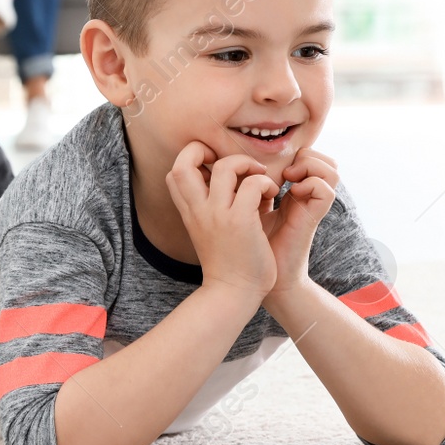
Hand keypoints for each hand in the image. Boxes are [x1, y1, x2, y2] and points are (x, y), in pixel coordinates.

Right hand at [165, 142, 280, 297]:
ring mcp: (218, 215)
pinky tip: (271, 196)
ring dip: (246, 164)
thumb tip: (226, 181)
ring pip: (225, 167)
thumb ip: (210, 207)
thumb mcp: (208, 231)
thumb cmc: (228, 262)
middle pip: (183, 163)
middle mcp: (199, 210)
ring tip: (259, 178)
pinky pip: (252, 184)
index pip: (173, 172)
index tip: (213, 165)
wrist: (233, 294)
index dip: (190, 160)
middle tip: (229, 163)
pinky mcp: (241, 222)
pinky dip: (264, 183)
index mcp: (190, 212)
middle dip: (204, 150)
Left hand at [260, 148, 338, 302]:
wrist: (251, 279)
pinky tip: (290, 193)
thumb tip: (240, 163)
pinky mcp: (312, 219)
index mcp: (292, 192)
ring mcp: (311, 207)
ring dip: (309, 166)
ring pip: (332, 169)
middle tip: (282, 170)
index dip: (295, 152)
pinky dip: (309, 184)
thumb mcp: (245, 207)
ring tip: (288, 178)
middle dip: (306, 154)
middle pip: (325, 159)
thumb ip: (248, 186)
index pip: (310, 158)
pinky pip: (326, 190)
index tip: (268, 166)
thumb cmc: (245, 244)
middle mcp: (306, 197)